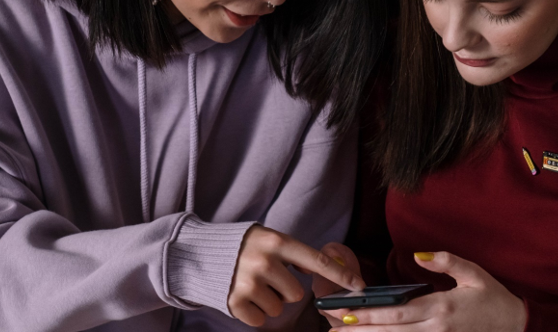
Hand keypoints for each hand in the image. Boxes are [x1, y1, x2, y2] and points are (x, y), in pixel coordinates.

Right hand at [228, 226, 365, 326]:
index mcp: (276, 242)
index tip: (360, 286)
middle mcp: (264, 261)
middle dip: (284, 290)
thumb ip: (292, 253)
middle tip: (266, 277)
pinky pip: (261, 320)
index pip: (316, 260)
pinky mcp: (234, 302)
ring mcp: (248, 283)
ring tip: (252, 284)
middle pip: (296, 294)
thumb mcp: (267, 238)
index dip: (340, 275)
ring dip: (269, 301)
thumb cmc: (241, 246)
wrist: (198, 253)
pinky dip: (254, 312)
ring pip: (279, 309)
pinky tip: (243, 295)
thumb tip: (318, 268)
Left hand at [331, 251, 526, 331]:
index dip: (370, 314)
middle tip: (332, 328)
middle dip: (359, 329)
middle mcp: (436, 328)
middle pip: (391, 331)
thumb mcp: (473, 273)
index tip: (345, 311)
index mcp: (441, 307)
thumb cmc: (494, 298)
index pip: (397, 312)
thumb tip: (418, 256)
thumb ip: (445, 261)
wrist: (518, 327)